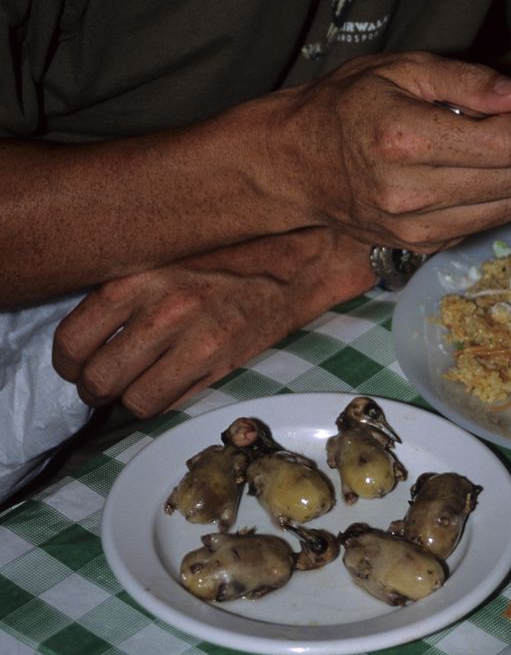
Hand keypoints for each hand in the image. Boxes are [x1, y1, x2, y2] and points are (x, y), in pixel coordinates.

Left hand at [52, 229, 374, 417]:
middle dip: (96, 388)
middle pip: (98, 381)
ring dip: (130, 400)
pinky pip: (174, 405)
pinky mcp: (225, 366)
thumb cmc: (226, 248)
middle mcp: (162, 311)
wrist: (297, 255)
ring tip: (136, 385)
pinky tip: (170, 382)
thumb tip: (88, 330)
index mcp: (135, 277)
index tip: (78, 362)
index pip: (72, 341)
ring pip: (134, 402)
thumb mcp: (163, 251)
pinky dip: (166, 401)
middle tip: (105, 381)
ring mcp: (196, 343)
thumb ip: (124, 285)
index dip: (69, 362)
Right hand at [266, 51, 510, 252]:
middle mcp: (409, 192)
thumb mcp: (402, 71)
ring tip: (490, 148)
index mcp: (404, 139)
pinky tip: (466, 174)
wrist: (299, 163)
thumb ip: (467, 80)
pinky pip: (481, 225)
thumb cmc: (347, 106)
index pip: (504, 143)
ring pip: (506, 208)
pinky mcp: (418, 246)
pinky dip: (489, 199)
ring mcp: (413, 228)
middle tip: (510, 122)